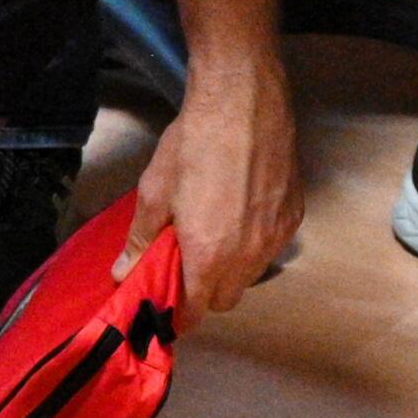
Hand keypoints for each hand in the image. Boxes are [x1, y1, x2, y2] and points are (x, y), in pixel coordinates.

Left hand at [115, 53, 300, 324]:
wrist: (243, 103)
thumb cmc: (194, 144)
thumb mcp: (155, 192)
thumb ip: (140, 240)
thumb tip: (123, 272)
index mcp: (210, 255)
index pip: (197, 310)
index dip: (180, 313)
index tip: (168, 306)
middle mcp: (249, 254)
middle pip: (226, 298)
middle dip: (204, 292)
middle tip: (186, 264)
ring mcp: (276, 236)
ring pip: (252, 274)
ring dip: (232, 268)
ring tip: (213, 235)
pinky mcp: (295, 215)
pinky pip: (272, 246)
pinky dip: (255, 243)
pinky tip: (240, 214)